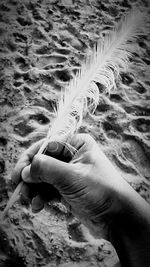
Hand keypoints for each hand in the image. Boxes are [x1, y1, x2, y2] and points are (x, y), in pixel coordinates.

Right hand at [12, 134, 128, 238]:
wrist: (118, 218)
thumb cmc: (101, 191)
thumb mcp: (72, 177)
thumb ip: (46, 169)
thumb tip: (26, 170)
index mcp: (76, 144)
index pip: (46, 145)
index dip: (30, 158)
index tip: (19, 173)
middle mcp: (71, 155)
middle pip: (42, 161)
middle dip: (30, 176)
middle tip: (20, 190)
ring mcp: (68, 173)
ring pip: (42, 177)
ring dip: (33, 189)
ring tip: (30, 201)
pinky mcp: (66, 188)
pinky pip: (47, 189)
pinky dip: (40, 197)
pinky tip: (38, 206)